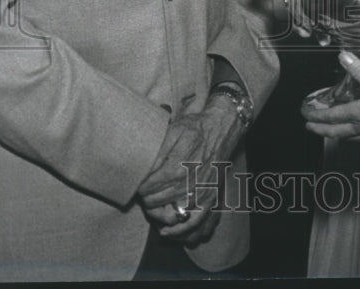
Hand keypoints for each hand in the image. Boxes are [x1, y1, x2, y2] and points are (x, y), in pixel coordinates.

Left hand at [138, 97, 244, 242]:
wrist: (221, 129)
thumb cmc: (195, 129)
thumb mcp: (171, 133)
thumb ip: (154, 153)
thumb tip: (138, 169)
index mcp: (174, 169)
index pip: (146, 188)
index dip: (139, 186)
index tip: (139, 182)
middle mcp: (187, 185)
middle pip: (155, 202)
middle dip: (146, 198)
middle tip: (145, 191)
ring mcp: (200, 194)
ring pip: (169, 215)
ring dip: (157, 211)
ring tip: (153, 205)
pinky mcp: (210, 198)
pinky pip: (193, 222)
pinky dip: (179, 230)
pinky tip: (167, 230)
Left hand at [303, 51, 359, 146]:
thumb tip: (343, 56)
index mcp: (358, 114)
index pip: (331, 116)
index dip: (316, 115)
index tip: (304, 114)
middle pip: (334, 131)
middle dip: (319, 128)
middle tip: (308, 127)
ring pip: (346, 137)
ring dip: (334, 134)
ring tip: (329, 132)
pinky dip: (352, 136)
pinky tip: (359, 132)